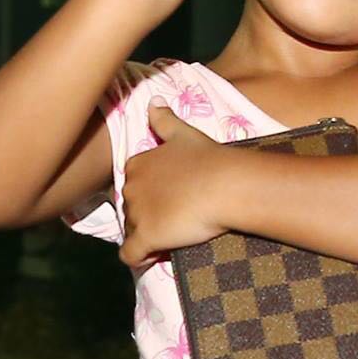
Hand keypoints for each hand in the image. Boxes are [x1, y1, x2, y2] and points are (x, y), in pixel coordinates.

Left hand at [120, 106, 228, 265]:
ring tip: (176, 235)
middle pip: (132, 208)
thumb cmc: (211, 158)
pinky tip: (155, 256)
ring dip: (148, 236)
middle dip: (149, 215)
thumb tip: (153, 101)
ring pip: (132, 230)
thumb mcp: (186, 134)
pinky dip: (140, 258)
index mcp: (138, 164)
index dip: (153, 194)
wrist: (227, 185)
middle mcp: (130, 187)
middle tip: (179, 218)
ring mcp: (136, 213)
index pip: (135, 183)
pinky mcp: (145, 237)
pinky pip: (130, 255)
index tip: (174, 199)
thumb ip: (165, 120)